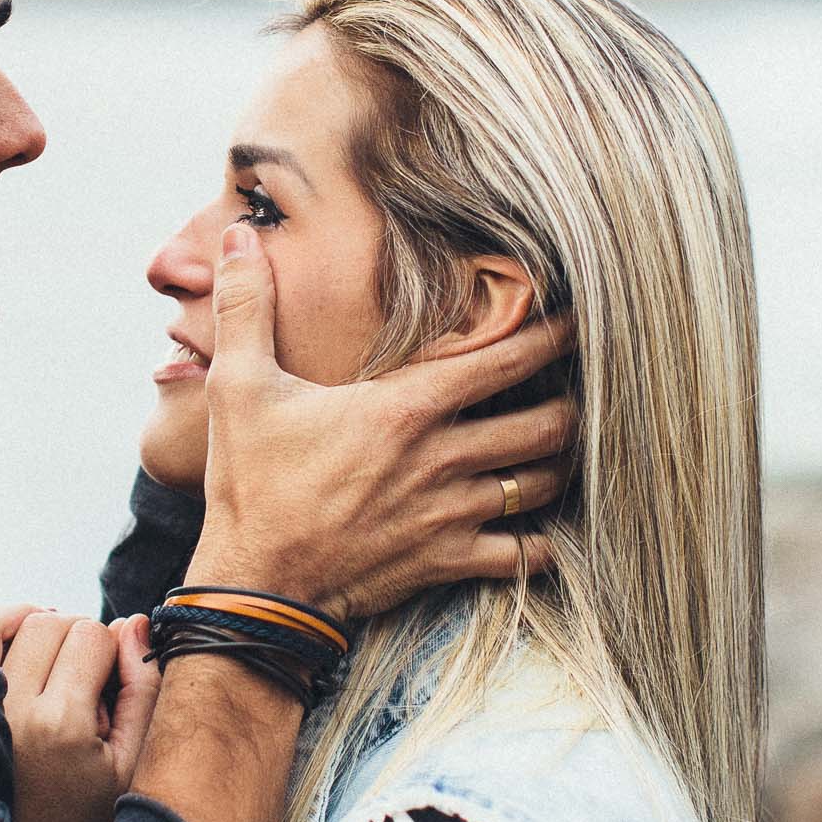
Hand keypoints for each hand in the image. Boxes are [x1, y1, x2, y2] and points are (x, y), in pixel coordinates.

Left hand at [0, 611, 161, 821]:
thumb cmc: (89, 819)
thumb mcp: (131, 762)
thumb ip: (140, 689)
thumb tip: (131, 623)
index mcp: (62, 724)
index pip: (90, 634)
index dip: (109, 646)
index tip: (111, 676)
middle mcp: (11, 713)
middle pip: (44, 622)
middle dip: (70, 630)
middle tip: (81, 669)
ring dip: (20, 617)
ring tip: (41, 634)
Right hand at [194, 223, 576, 618]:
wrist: (255, 587)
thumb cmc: (250, 484)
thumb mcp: (238, 386)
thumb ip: (246, 305)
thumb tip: (239, 233)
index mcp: (404, 408)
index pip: (503, 360)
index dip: (549, 336)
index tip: (576, 318)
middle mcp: (441, 459)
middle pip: (544, 424)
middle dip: (572, 402)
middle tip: (584, 386)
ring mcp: (450, 514)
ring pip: (541, 484)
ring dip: (559, 463)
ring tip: (565, 446)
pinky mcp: (446, 562)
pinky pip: (523, 556)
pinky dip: (544, 543)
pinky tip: (548, 531)